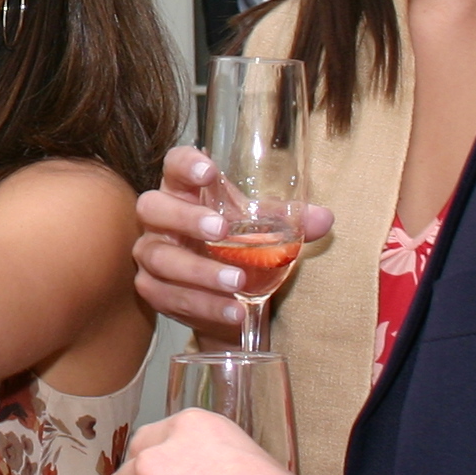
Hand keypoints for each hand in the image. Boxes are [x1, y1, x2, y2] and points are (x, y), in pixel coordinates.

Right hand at [132, 149, 330, 339]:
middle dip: (186, 219)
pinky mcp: (152, 289)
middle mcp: (160, 219)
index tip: (209, 172)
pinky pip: (168, 296)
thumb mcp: (264, 230)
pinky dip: (204, 304)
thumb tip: (324, 219)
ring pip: (160, 257)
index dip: (186, 164)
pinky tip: (233, 309)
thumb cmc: (237, 246)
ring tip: (238, 281)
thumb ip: (292, 223)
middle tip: (221, 231)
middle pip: (153, 207)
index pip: (174, 165)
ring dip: (200, 271)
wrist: (226, 297)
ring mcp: (151, 254)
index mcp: (184, 190)